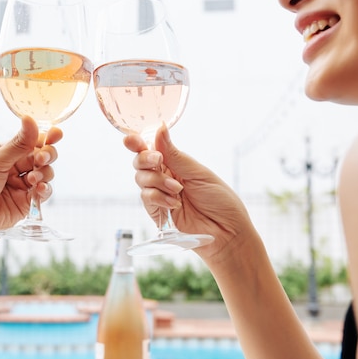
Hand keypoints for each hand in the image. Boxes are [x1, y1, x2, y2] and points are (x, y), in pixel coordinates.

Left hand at [0, 116, 61, 273]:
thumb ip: (18, 144)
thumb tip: (30, 119)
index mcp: (3, 153)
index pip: (29, 141)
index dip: (45, 137)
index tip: (56, 134)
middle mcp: (14, 167)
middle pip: (41, 156)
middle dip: (46, 156)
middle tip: (41, 160)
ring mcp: (21, 185)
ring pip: (45, 173)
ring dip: (43, 174)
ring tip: (32, 180)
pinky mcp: (27, 202)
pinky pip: (43, 192)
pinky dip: (44, 189)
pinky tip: (38, 189)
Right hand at [123, 124, 252, 258]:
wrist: (226, 230)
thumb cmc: (219, 200)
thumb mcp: (198, 172)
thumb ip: (174, 154)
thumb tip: (160, 128)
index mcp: (175, 163)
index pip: (151, 149)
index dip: (137, 143)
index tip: (131, 140)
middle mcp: (164, 176)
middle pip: (140, 162)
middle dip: (146, 159)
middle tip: (159, 160)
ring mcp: (160, 194)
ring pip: (141, 179)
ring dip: (158, 181)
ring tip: (178, 190)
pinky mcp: (157, 212)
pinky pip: (146, 198)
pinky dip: (158, 197)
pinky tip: (174, 203)